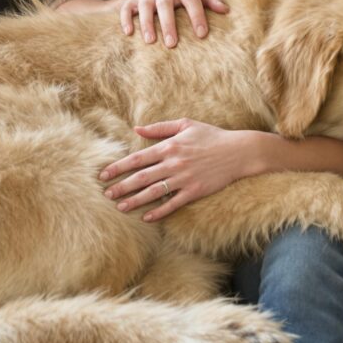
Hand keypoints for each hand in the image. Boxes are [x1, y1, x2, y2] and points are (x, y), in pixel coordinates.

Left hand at [100, 119, 257, 221]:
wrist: (238, 151)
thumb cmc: (211, 136)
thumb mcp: (185, 125)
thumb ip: (159, 128)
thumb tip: (136, 129)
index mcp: (169, 146)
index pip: (137, 158)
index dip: (118, 167)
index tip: (104, 175)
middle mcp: (174, 163)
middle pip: (141, 177)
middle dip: (121, 186)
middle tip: (106, 194)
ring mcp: (184, 179)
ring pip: (154, 192)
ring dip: (135, 200)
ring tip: (120, 207)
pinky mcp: (195, 191)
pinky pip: (173, 203)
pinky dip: (159, 211)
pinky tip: (146, 218)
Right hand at [117, 0, 228, 47]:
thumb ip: (210, 1)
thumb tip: (227, 11)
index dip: (197, 16)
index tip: (201, 35)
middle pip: (165, 3)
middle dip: (169, 24)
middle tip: (172, 44)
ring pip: (145, 6)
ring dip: (147, 24)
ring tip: (151, 42)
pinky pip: (127, 8)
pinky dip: (126, 20)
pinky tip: (129, 33)